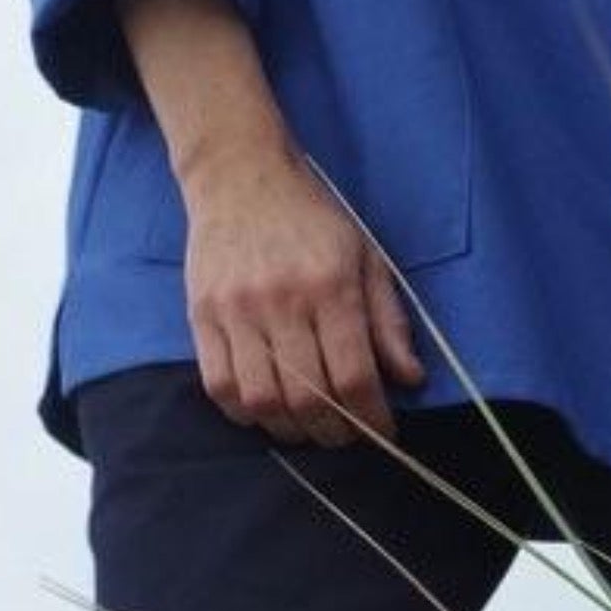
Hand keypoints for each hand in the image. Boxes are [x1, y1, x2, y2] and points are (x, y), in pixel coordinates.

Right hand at [174, 128, 428, 447]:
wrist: (241, 175)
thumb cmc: (313, 219)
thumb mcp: (367, 258)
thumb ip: (388, 321)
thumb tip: (410, 379)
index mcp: (331, 287)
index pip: (353, 375)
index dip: (372, 419)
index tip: (384, 433)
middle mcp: (282, 302)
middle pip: (308, 397)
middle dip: (334, 432)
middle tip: (347, 435)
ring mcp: (236, 310)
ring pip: (262, 400)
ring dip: (290, 430)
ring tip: (309, 428)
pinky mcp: (201, 315)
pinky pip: (218, 386)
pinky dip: (245, 413)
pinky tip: (266, 411)